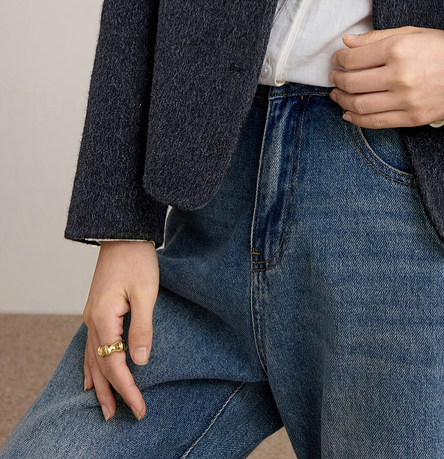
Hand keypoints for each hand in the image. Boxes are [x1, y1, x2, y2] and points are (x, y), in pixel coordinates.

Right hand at [82, 240, 158, 420]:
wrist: (122, 233)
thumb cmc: (137, 259)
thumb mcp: (146, 293)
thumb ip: (142, 328)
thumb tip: (140, 361)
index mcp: (103, 318)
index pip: (114, 364)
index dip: (127, 388)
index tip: (139, 407)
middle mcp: (92, 321)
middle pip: (99, 367)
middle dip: (112, 393)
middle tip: (123, 416)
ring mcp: (91, 316)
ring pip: (92, 359)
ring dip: (99, 384)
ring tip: (105, 408)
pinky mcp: (97, 310)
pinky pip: (91, 346)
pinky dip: (92, 366)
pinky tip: (91, 378)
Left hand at [328, 26, 443, 127]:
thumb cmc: (442, 48)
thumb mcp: (409, 33)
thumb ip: (375, 37)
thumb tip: (346, 42)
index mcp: (397, 49)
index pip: (353, 58)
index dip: (339, 59)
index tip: (337, 59)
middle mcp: (399, 75)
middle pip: (352, 83)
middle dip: (337, 80)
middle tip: (334, 77)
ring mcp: (406, 99)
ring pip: (360, 104)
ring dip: (342, 100)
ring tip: (337, 95)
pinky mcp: (413, 118)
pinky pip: (376, 122)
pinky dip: (357, 119)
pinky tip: (349, 113)